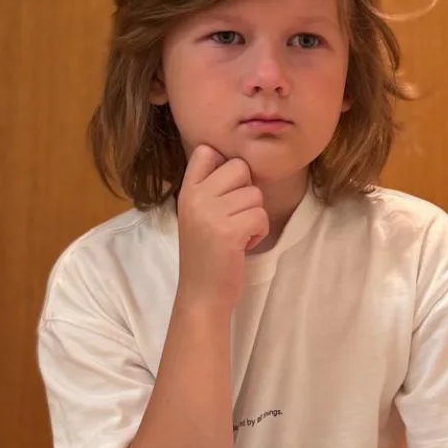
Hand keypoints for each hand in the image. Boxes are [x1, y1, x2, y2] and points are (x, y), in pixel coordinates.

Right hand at [176, 145, 269, 309]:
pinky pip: (260, 215)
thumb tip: (240, 163)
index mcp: (187, 191)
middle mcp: (195, 198)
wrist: (201, 295)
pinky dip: (259, 232)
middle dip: (247, 193)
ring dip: (254, 216)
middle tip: (235, 217)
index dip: (226, 165)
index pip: (207, 151)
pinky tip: (244, 245)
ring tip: (238, 235)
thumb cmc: (206, 255)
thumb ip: (210, 189)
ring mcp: (211, 214)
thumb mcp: (198, 215)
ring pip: (255, 194)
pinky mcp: (229, 231)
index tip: (226, 191)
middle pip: (240, 168)